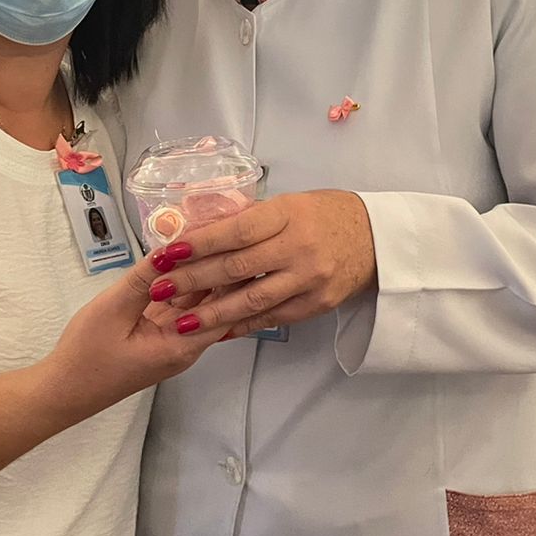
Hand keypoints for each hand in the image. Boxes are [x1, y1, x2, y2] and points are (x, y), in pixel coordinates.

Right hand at [41, 252, 223, 416]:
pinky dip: (184, 286)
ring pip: (201, 305)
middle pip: (219, 305)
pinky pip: (182, 308)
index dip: (232, 274)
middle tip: (221, 232)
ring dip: (203, 275)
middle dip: (221, 270)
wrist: (65, 390)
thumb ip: (144, 279)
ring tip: (205, 238)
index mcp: (182, 345)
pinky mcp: (162, 337)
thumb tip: (170, 249)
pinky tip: (181, 263)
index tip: (230, 241)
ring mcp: (175, 342)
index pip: (227, 307)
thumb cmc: (87, 357)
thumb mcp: (113, 309)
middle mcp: (186, 346)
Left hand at [146, 190, 375, 338]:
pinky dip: (242, 325)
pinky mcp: (317, 305)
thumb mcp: (289, 204)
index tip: (165, 254)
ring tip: (179, 321)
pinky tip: (216, 330)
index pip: (234, 231)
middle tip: (159, 289)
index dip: (197, 244)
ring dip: (212, 313)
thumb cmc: (325, 214)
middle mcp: (298, 247)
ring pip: (252, 300)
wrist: (377, 238)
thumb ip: (250, 219)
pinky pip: (272, 318)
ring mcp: (309, 279)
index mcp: (287, 215)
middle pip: (236, 267)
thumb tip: (201, 230)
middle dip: (192, 280)